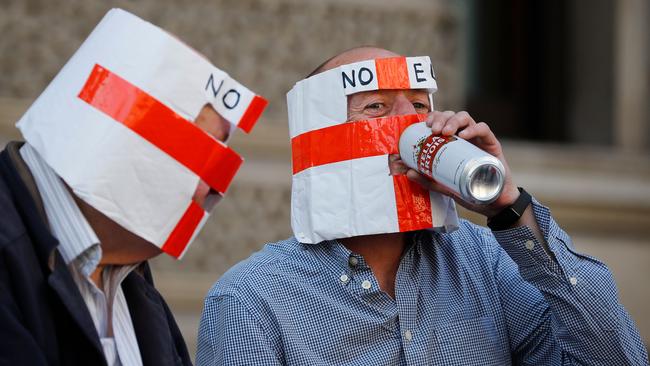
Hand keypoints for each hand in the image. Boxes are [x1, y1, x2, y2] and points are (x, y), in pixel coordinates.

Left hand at [401, 110, 520, 217]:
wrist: (492, 201)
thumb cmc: (468, 189)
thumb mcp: (444, 185)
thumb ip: (427, 179)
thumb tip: (408, 172)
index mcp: (451, 141)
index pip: (441, 121)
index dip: (433, 118)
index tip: (425, 125)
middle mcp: (463, 136)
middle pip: (451, 115)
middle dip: (441, 118)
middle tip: (435, 130)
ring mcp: (477, 138)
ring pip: (465, 117)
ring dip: (454, 120)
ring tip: (446, 132)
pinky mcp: (491, 142)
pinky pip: (483, 128)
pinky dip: (473, 128)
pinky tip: (464, 135)